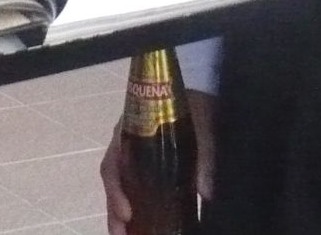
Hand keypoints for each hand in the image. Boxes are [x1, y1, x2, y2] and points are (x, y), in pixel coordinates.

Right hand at [102, 90, 214, 234]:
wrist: (203, 99)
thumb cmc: (195, 106)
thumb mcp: (202, 121)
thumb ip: (205, 152)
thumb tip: (207, 191)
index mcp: (131, 130)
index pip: (114, 164)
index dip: (116, 191)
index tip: (128, 213)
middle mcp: (127, 146)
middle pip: (114, 183)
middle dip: (115, 212)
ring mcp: (136, 159)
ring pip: (121, 190)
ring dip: (120, 216)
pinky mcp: (148, 170)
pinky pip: (134, 192)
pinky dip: (135, 212)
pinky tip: (138, 229)